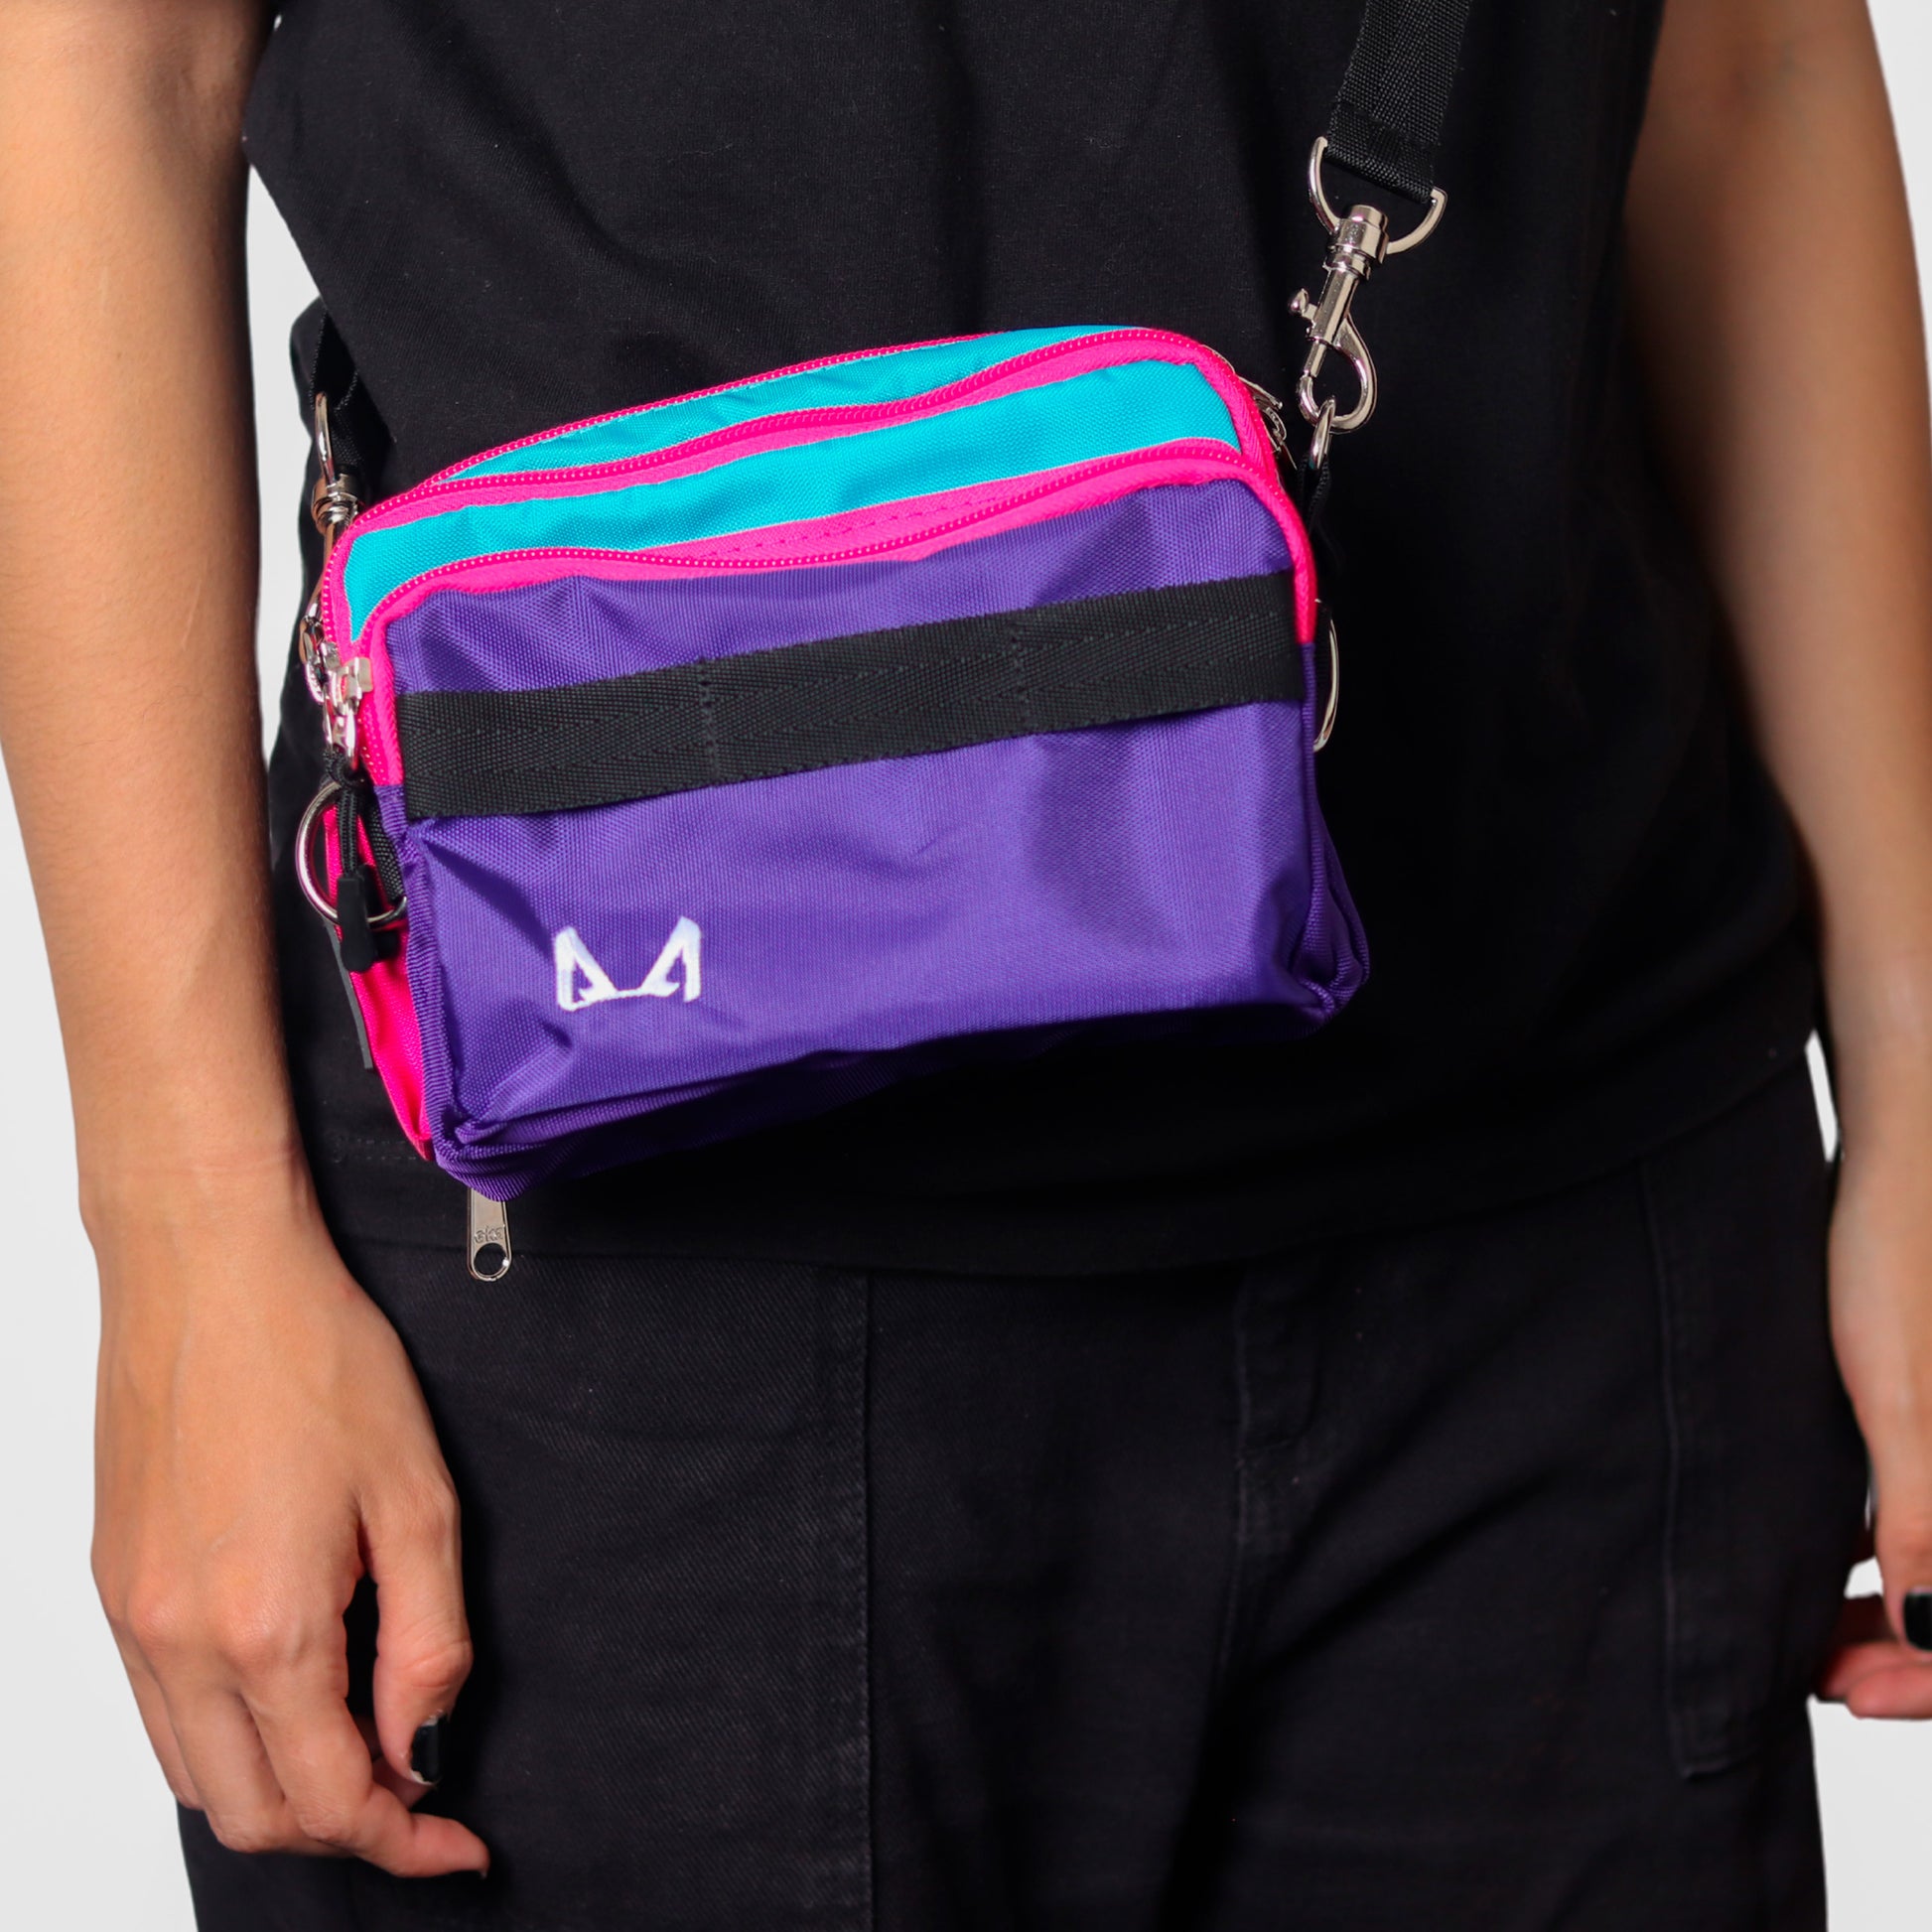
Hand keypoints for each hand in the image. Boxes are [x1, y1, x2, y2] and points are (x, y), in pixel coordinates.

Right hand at [88, 1162, 487, 1873]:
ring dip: (281, 1795)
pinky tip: (287, 1699)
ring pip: (197, 1779)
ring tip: (361, 1753)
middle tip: (419, 1804)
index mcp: (266, 1627)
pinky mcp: (111, 1590)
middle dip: (345, 1832)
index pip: (334, 1798)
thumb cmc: (313, 1356)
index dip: (407, 1838)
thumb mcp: (417, 1496)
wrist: (207, 1271)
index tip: (459, 1843)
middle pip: (254, 1816)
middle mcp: (179, 1643)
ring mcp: (131, 1620)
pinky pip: (160, 1716)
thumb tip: (425, 1741)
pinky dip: (225, 1743)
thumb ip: (429, 1639)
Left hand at [1818, 1128, 1931, 1717]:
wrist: (1903, 1167)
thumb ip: (1927, 1521)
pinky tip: (1839, 1569)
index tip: (1855, 1693)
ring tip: (1823, 1638)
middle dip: (1914, 1655)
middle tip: (1826, 1677)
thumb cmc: (1899, 1266)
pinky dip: (1897, 1562)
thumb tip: (1931, 1633)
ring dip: (1900, 1615)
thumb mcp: (1903, 1401)